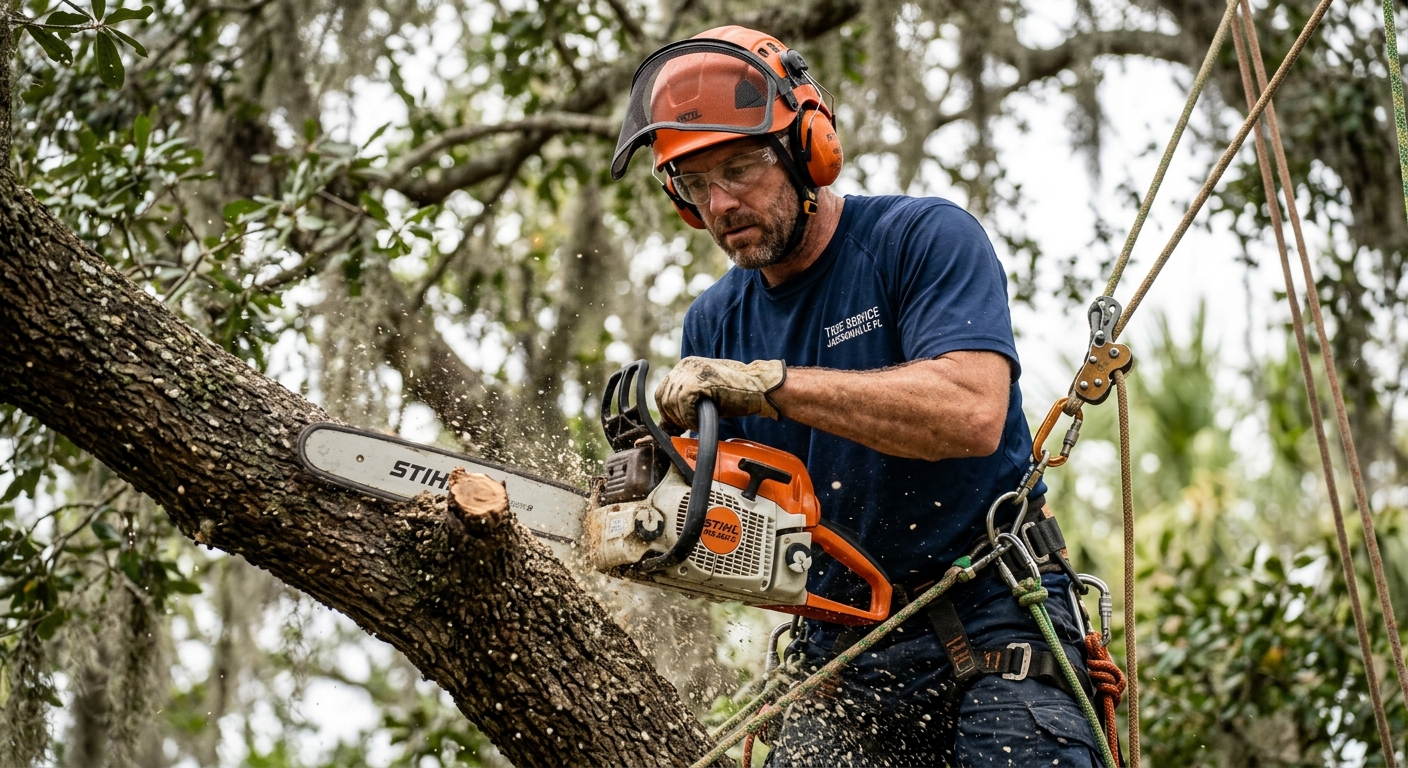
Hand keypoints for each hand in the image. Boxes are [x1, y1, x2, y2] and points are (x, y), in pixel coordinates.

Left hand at [654, 357, 786, 429]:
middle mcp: (686, 366)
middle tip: (688, 426)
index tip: (678, 424)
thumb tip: (667, 425)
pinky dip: (690, 419)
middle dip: (674, 417)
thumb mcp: (706, 394)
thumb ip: (686, 402)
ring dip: (684, 419)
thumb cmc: (738, 393)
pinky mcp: (700, 382)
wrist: (760, 386)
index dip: (668, 412)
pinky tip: (701, 421)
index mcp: (686, 366)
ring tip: (698, 423)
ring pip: (672, 403)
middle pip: (663, 398)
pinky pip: (684, 406)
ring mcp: (692, 372)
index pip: (662, 392)